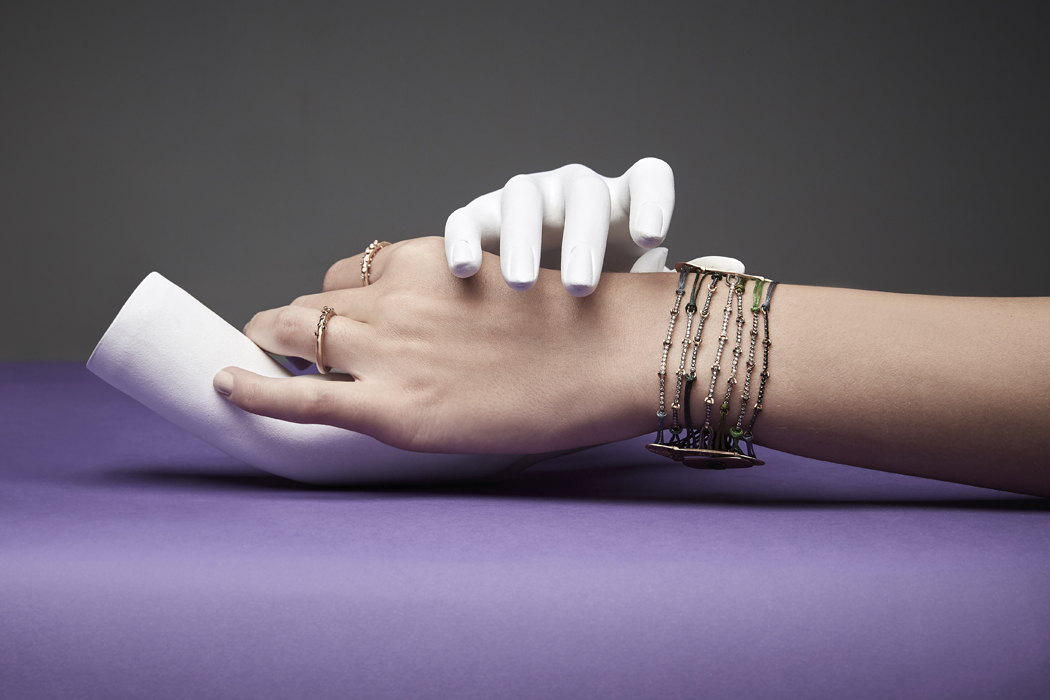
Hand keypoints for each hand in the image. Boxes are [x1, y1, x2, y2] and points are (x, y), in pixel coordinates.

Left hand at [216, 237, 673, 452]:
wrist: (610, 356)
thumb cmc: (574, 326)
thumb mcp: (503, 286)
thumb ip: (453, 297)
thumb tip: (438, 325)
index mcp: (422, 260)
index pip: (348, 273)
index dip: (336, 300)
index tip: (338, 319)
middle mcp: (393, 298)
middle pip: (313, 301)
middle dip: (298, 321)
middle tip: (293, 343)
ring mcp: (389, 353)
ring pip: (297, 334)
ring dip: (275, 343)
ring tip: (261, 360)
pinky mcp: (392, 409)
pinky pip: (299, 396)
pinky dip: (252, 388)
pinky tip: (225, 383)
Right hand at [443, 158, 675, 296]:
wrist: (540, 315)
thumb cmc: (597, 305)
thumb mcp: (626, 300)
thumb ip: (644, 293)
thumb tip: (658, 288)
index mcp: (621, 204)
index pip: (648, 180)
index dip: (652, 202)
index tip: (650, 239)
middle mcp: (573, 190)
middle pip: (584, 193)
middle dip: (583, 239)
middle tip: (581, 287)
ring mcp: (525, 198)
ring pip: (522, 199)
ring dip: (521, 240)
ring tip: (521, 285)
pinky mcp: (478, 218)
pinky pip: (465, 219)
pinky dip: (463, 240)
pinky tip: (465, 270)